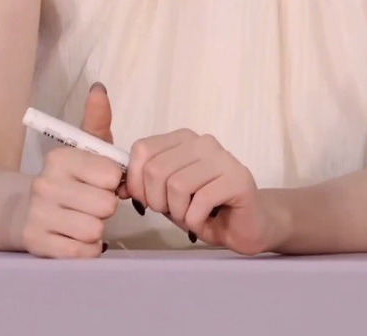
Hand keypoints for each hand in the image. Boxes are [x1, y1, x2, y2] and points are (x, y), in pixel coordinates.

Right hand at [20, 83, 122, 257]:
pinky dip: (87, 249)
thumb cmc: (64, 179)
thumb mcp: (80, 149)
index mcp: (60, 158)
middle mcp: (46, 184)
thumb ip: (96, 120)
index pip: (111, 174)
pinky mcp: (36, 244)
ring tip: (82, 220)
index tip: (101, 182)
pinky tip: (76, 238)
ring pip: (95, 230)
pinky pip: (83, 253)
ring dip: (96, 230)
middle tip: (90, 204)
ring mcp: (38, 215)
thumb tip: (99, 88)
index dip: (112, 182)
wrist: (17, 211)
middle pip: (106, 205)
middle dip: (105, 207)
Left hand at [124, 129, 277, 255]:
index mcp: (183, 139)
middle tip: (173, 212)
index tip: (147, 200)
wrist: (247, 226)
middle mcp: (202, 142)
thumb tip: (119, 185)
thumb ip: (146, 183)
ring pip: (176, 185)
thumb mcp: (167, 194)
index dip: (136, 181)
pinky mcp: (238, 179)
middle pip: (156, 169)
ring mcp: (222, 158)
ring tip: (191, 216)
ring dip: (178, 212)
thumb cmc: (204, 209)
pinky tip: (205, 220)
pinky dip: (195, 220)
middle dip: (157, 201)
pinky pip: (200, 201)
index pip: (142, 149)